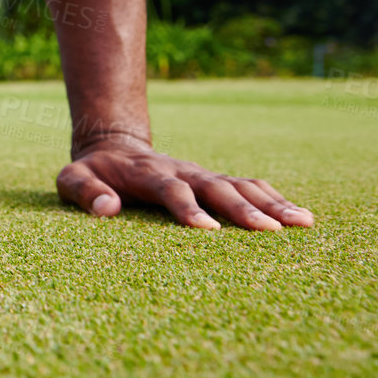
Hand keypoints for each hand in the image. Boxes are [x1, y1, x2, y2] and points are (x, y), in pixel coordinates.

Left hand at [57, 139, 314, 230]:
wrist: (113, 147)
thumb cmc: (92, 172)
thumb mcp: (72, 178)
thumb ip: (83, 190)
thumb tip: (106, 208)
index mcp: (147, 173)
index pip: (171, 189)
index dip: (188, 208)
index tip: (208, 230)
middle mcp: (182, 171)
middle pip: (216, 187)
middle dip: (243, 209)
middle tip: (271, 231)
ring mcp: (202, 175)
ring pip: (241, 185)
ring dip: (272, 203)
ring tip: (304, 223)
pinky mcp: (215, 182)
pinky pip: (250, 187)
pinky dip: (276, 199)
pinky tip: (302, 217)